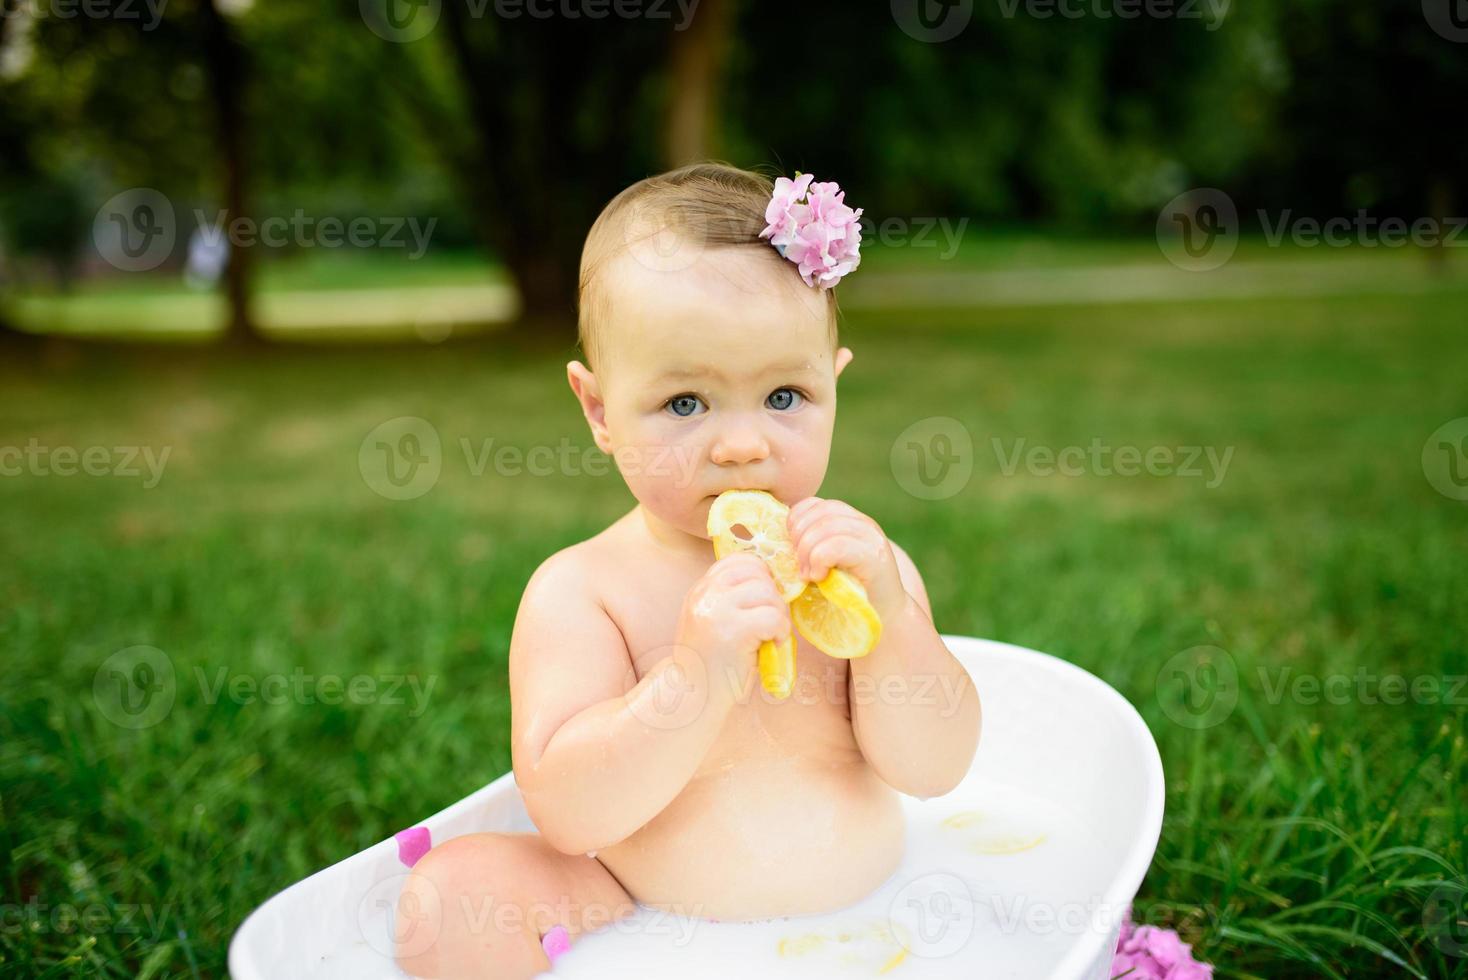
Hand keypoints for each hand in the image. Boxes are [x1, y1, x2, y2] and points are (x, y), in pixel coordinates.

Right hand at [677, 553, 792, 684]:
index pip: (741, 561)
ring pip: (767, 593)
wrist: (693, 699)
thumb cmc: (713, 664)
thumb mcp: (715, 621)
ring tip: (772, 635)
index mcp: (701, 590)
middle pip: (757, 573)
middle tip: (771, 623)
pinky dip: (781, 630)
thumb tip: (774, 579)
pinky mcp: (731, 630)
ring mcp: (716, 610)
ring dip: (778, 614)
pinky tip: (773, 645)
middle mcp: (705, 594)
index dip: (762, 577)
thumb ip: (734, 599)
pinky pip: (772, 617)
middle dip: (773, 596)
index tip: (764, 602)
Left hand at [787, 497, 907, 621]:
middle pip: (818, 512)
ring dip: (807, 553)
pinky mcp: (875, 556)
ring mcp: (871, 537)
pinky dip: (819, 561)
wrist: (884, 620)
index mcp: (849, 520)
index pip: (813, 504)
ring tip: (808, 576)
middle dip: (799, 539)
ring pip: (825, 527)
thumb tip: (776, 537)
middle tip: (799, 568)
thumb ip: (808, 547)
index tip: (792, 549)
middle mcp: (862, 523)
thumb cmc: (845, 596)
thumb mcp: (823, 565)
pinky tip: (819, 578)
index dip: (795, 522)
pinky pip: (836, 546)